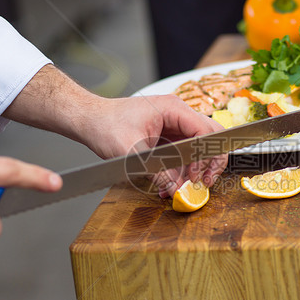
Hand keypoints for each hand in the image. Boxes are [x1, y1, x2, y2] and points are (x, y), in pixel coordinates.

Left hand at [81, 94, 227, 197]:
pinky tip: (169, 185)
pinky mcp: (166, 136)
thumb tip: (176, 190)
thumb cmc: (106, 125)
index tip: (195, 176)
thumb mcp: (131, 152)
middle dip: (209, 162)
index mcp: (173, 109)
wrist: (89, 120)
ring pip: (197, 148)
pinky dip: (180, 170)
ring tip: (183, 189)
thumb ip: (157, 172)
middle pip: (208, 137)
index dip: (204, 156)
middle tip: (204, 182)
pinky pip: (182, 153)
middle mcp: (177, 114)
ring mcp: (173, 124)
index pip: (205, 131)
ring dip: (193, 169)